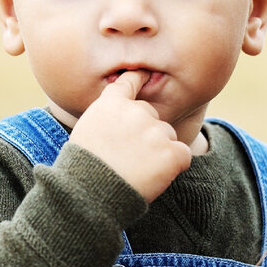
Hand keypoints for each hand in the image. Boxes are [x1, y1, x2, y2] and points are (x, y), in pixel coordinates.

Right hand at [69, 71, 191, 201]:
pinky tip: (155, 177)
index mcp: (112, 104)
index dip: (139, 77)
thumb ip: (107, 117)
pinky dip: (174, 166)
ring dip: (160, 151)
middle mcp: (136, 111)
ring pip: (168, 136)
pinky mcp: (171, 151)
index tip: (145, 74)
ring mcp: (155, 130)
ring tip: (138, 170)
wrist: (91, 193)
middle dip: (147, 133)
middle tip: (131, 157)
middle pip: (153, 117)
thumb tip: (122, 119)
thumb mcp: (86, 131)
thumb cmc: (84, 166)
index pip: (130, 82)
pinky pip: (182, 155)